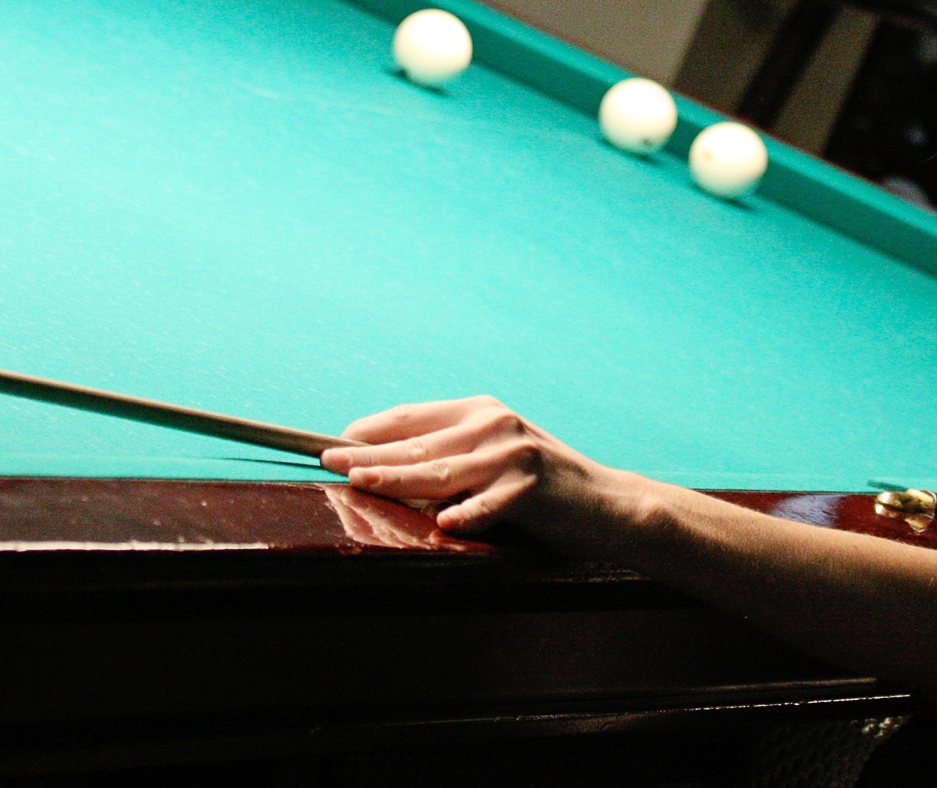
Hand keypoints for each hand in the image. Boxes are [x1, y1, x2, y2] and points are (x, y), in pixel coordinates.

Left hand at [321, 396, 610, 536]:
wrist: (610, 504)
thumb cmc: (545, 487)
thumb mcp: (498, 455)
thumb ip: (453, 456)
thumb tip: (385, 470)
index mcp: (481, 411)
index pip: (411, 417)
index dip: (369, 430)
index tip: (333, 442)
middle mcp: (493, 426)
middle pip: (416, 444)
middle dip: (366, 454)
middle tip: (326, 459)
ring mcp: (512, 457)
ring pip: (438, 472)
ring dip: (394, 478)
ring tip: (358, 482)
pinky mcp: (530, 489)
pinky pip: (487, 507)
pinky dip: (466, 516)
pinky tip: (444, 524)